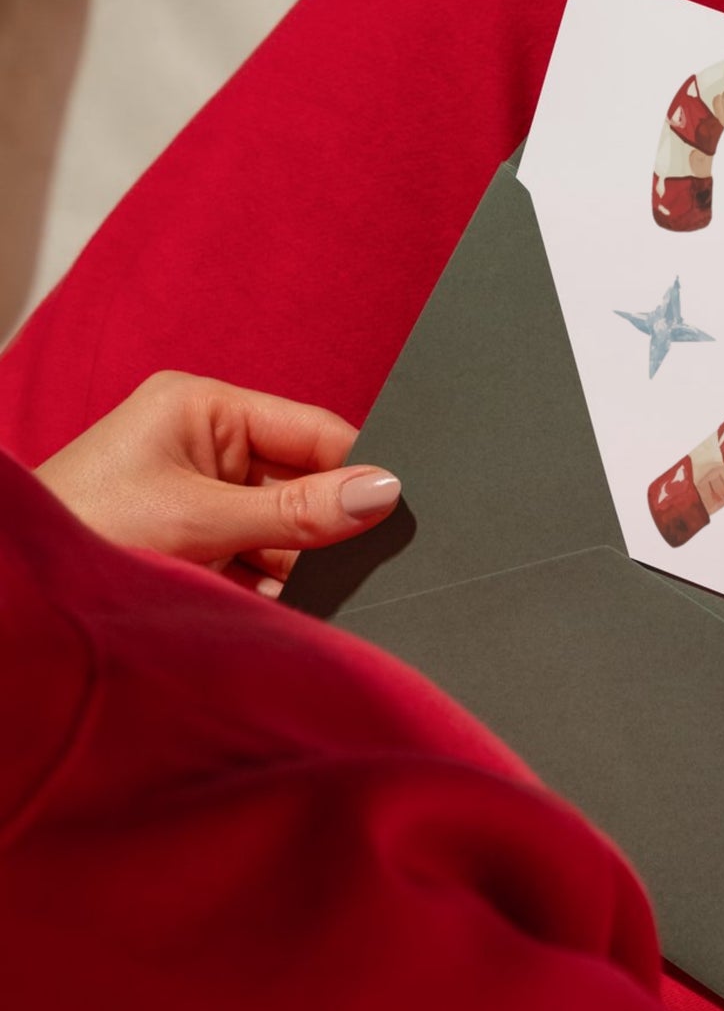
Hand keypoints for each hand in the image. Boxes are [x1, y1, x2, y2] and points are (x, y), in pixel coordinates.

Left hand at [36, 371, 400, 595]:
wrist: (15, 597)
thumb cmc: (81, 532)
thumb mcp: (201, 521)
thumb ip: (299, 511)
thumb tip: (384, 492)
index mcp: (204, 407)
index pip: (314, 430)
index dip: (357, 470)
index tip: (397, 513)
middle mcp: (205, 443)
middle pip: (303, 483)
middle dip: (319, 529)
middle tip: (343, 567)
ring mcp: (199, 494)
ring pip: (284, 528)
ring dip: (291, 565)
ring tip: (275, 591)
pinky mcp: (194, 540)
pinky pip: (259, 558)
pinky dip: (268, 585)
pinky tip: (262, 604)